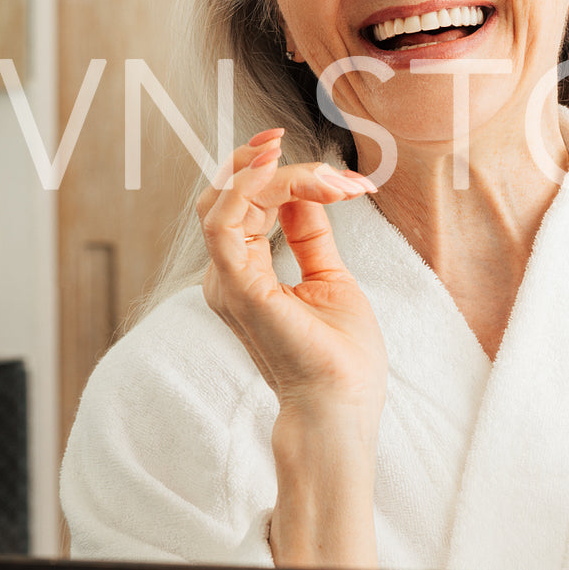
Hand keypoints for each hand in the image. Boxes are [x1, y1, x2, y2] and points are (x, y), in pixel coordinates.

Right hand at [197, 128, 385, 425]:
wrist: (342, 405)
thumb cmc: (340, 356)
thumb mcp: (329, 276)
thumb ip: (309, 232)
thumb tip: (307, 190)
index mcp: (246, 272)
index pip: (249, 202)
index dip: (291, 177)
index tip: (346, 180)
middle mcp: (229, 273)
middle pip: (233, 193)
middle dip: (275, 163)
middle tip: (329, 164)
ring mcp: (228, 279)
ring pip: (227, 198)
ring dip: (273, 172)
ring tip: (321, 169)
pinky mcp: (235, 286)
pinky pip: (222, 222)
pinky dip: (246, 187)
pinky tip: (279, 168)